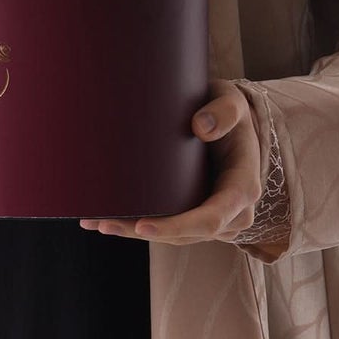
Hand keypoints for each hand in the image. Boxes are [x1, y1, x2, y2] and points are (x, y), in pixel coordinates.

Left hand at [79, 79, 259, 244]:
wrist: (232, 123)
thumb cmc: (228, 111)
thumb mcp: (233, 101)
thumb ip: (224, 111)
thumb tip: (201, 127)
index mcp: (242, 188)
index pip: (211, 219)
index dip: (177, 227)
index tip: (142, 226)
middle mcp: (234, 212)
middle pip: (185, 235)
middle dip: (142, 232)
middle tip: (103, 223)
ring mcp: (217, 220)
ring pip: (174, 237)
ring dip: (134, 232)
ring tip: (95, 222)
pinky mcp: (199, 217)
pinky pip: (171, 230)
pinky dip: (139, 227)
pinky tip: (108, 222)